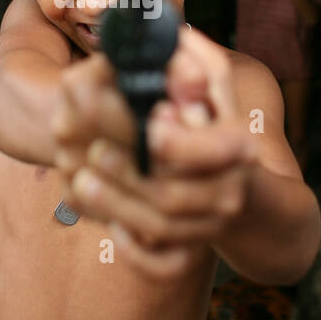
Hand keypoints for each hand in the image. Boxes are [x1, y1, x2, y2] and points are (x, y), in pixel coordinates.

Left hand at [54, 28, 257, 278]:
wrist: (240, 192)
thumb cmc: (216, 121)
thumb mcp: (210, 81)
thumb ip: (188, 64)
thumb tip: (168, 55)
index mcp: (238, 146)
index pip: (215, 150)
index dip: (178, 143)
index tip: (147, 126)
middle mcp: (228, 193)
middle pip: (174, 197)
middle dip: (128, 174)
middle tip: (91, 152)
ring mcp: (209, 228)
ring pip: (160, 231)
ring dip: (116, 205)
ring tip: (80, 180)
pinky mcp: (190, 254)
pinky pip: (164, 264)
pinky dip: (137, 253)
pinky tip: (113, 229)